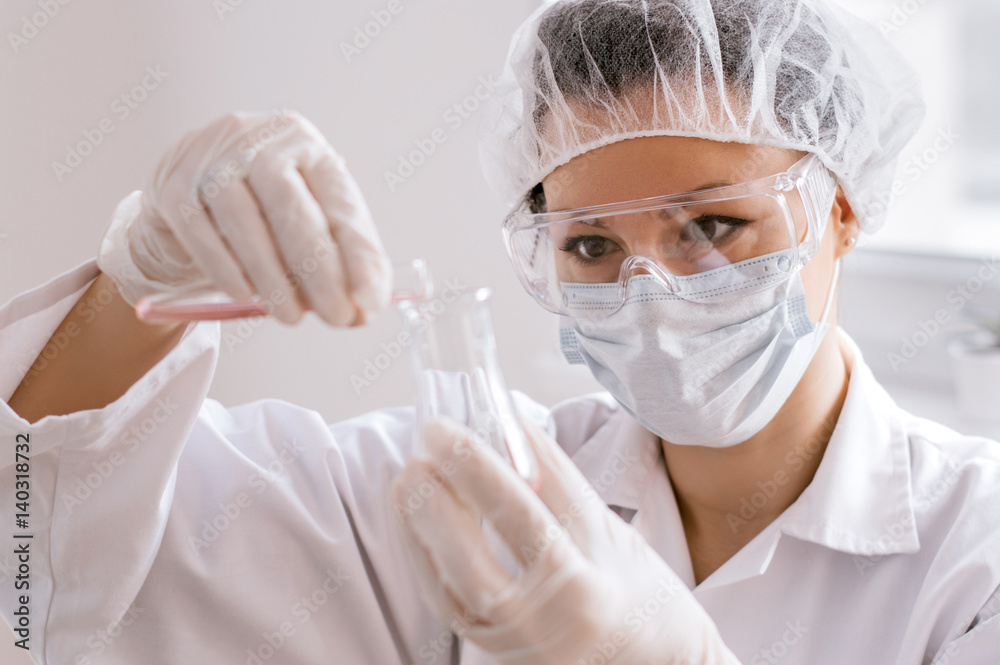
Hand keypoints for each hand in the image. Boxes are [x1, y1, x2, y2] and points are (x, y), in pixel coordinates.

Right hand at [97, 110, 391, 324]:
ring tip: (290, 315)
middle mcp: (261, 140)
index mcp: (307, 146)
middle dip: (319, 270)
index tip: (369, 300)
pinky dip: (225, 268)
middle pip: (293, 206)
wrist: (187, 194)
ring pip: (244, 219)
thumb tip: (366, 307)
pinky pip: (200, 231)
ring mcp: (212, 157)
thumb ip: (338, 260)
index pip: (340, 202)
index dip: (359, 255)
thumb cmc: (260, 212)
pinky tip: (244, 294)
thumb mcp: (306, 223)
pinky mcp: (174, 184)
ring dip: (271, 277)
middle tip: (336, 316)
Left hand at [392, 418, 741, 664]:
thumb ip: (557, 481)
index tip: (447, 427)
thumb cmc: (644, 595)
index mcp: (582, 586)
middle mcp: (544, 624)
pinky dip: (424, 560)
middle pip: (473, 559)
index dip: (477, 465)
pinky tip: (414, 522)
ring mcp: (515, 645)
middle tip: (422, 447)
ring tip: (408, 479)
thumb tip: (510, 423)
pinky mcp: (495, 651)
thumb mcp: (611, 532)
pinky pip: (447, 606)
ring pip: (451, 587)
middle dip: (440, 498)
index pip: (521, 514)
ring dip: (421, 528)